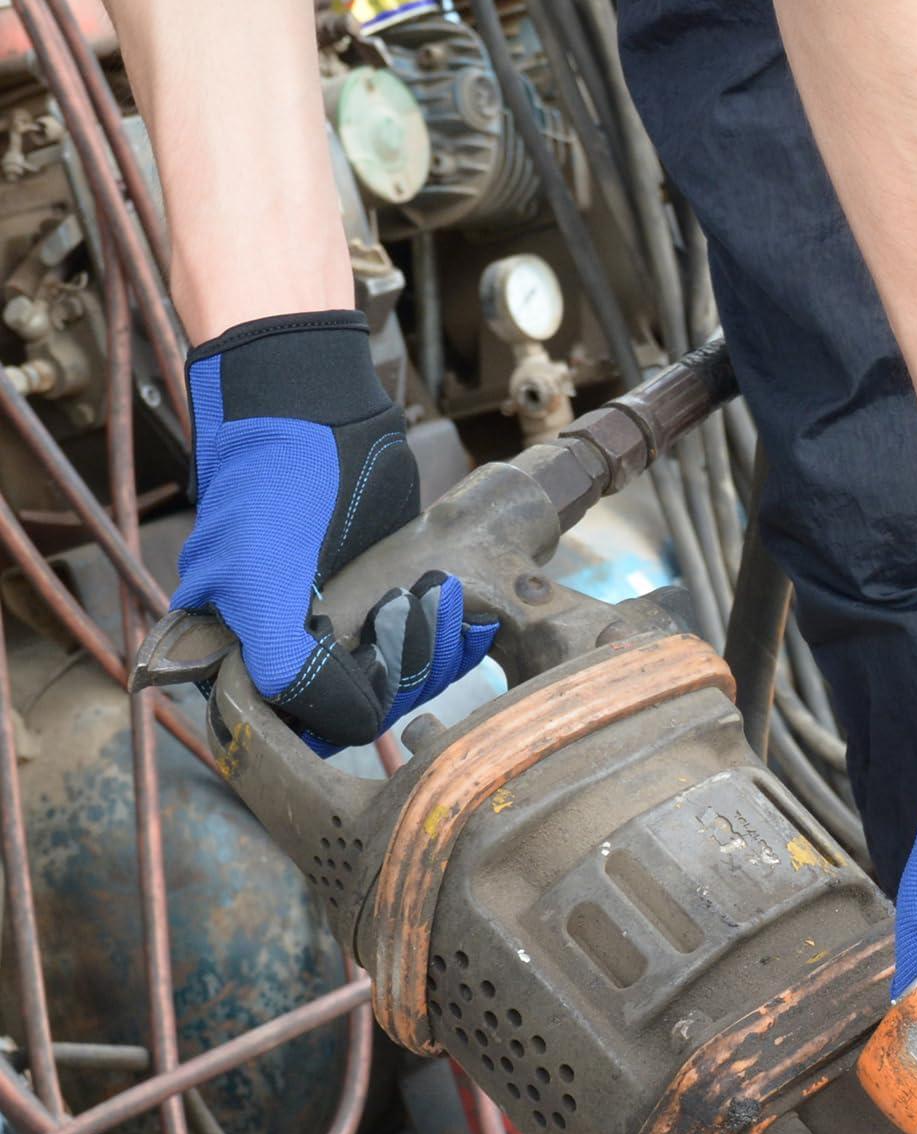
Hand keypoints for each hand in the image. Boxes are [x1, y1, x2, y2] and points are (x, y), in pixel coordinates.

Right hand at [170, 312, 496, 751]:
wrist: (319, 408)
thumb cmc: (272, 489)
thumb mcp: (257, 582)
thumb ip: (285, 667)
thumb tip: (338, 725)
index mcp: (246, 654)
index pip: (305, 725)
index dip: (341, 706)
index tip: (364, 662)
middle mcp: (298, 646)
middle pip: (365, 705)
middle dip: (398, 666)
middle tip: (399, 608)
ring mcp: (353, 622)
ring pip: (409, 679)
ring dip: (430, 645)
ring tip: (425, 594)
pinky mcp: (398, 596)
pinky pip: (436, 642)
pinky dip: (452, 629)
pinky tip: (451, 597)